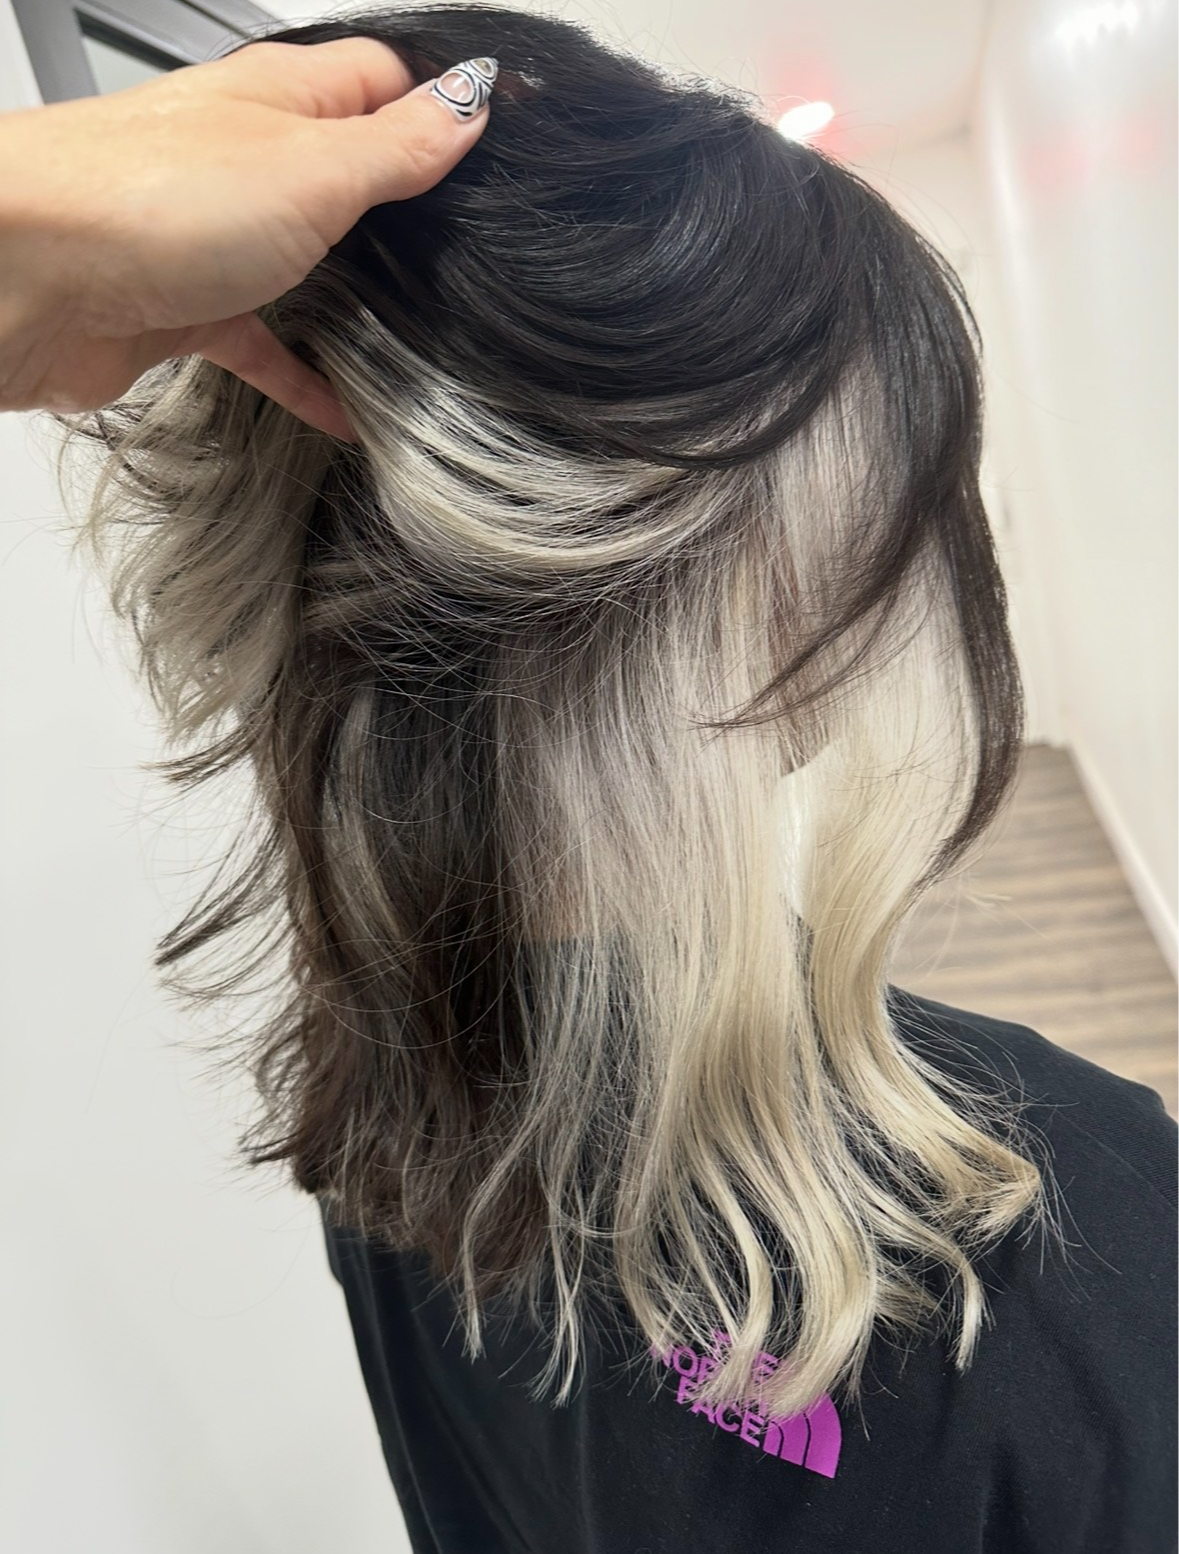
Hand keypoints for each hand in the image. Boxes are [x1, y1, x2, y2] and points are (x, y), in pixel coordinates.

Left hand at [0, 40, 492, 438]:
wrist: (27, 276)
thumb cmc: (151, 199)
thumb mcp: (312, 167)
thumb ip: (397, 146)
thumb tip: (471, 101)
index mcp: (282, 99)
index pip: (381, 82)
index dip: (442, 104)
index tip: (498, 141)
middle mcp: (248, 157)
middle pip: (346, 175)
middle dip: (406, 214)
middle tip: (471, 252)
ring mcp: (214, 234)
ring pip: (305, 262)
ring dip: (357, 300)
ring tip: (422, 336)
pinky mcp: (185, 306)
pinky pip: (263, 343)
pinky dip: (306, 376)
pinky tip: (346, 414)